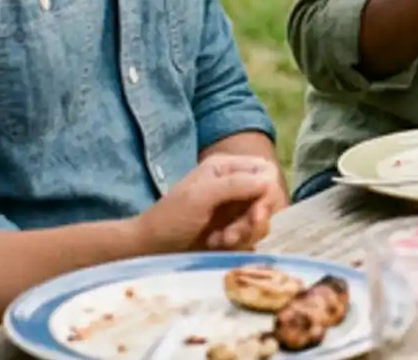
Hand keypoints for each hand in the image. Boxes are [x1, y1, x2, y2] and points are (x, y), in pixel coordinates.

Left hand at [134, 156, 286, 253]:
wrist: (148, 249)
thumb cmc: (169, 218)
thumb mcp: (200, 196)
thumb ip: (235, 185)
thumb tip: (269, 181)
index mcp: (227, 167)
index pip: (266, 173)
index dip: (267, 194)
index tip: (255, 214)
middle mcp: (235, 185)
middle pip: (268, 199)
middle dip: (254, 220)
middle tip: (233, 234)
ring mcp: (234, 210)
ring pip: (261, 221)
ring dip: (243, 234)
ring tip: (219, 241)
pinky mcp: (232, 231)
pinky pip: (251, 237)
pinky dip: (238, 244)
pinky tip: (216, 246)